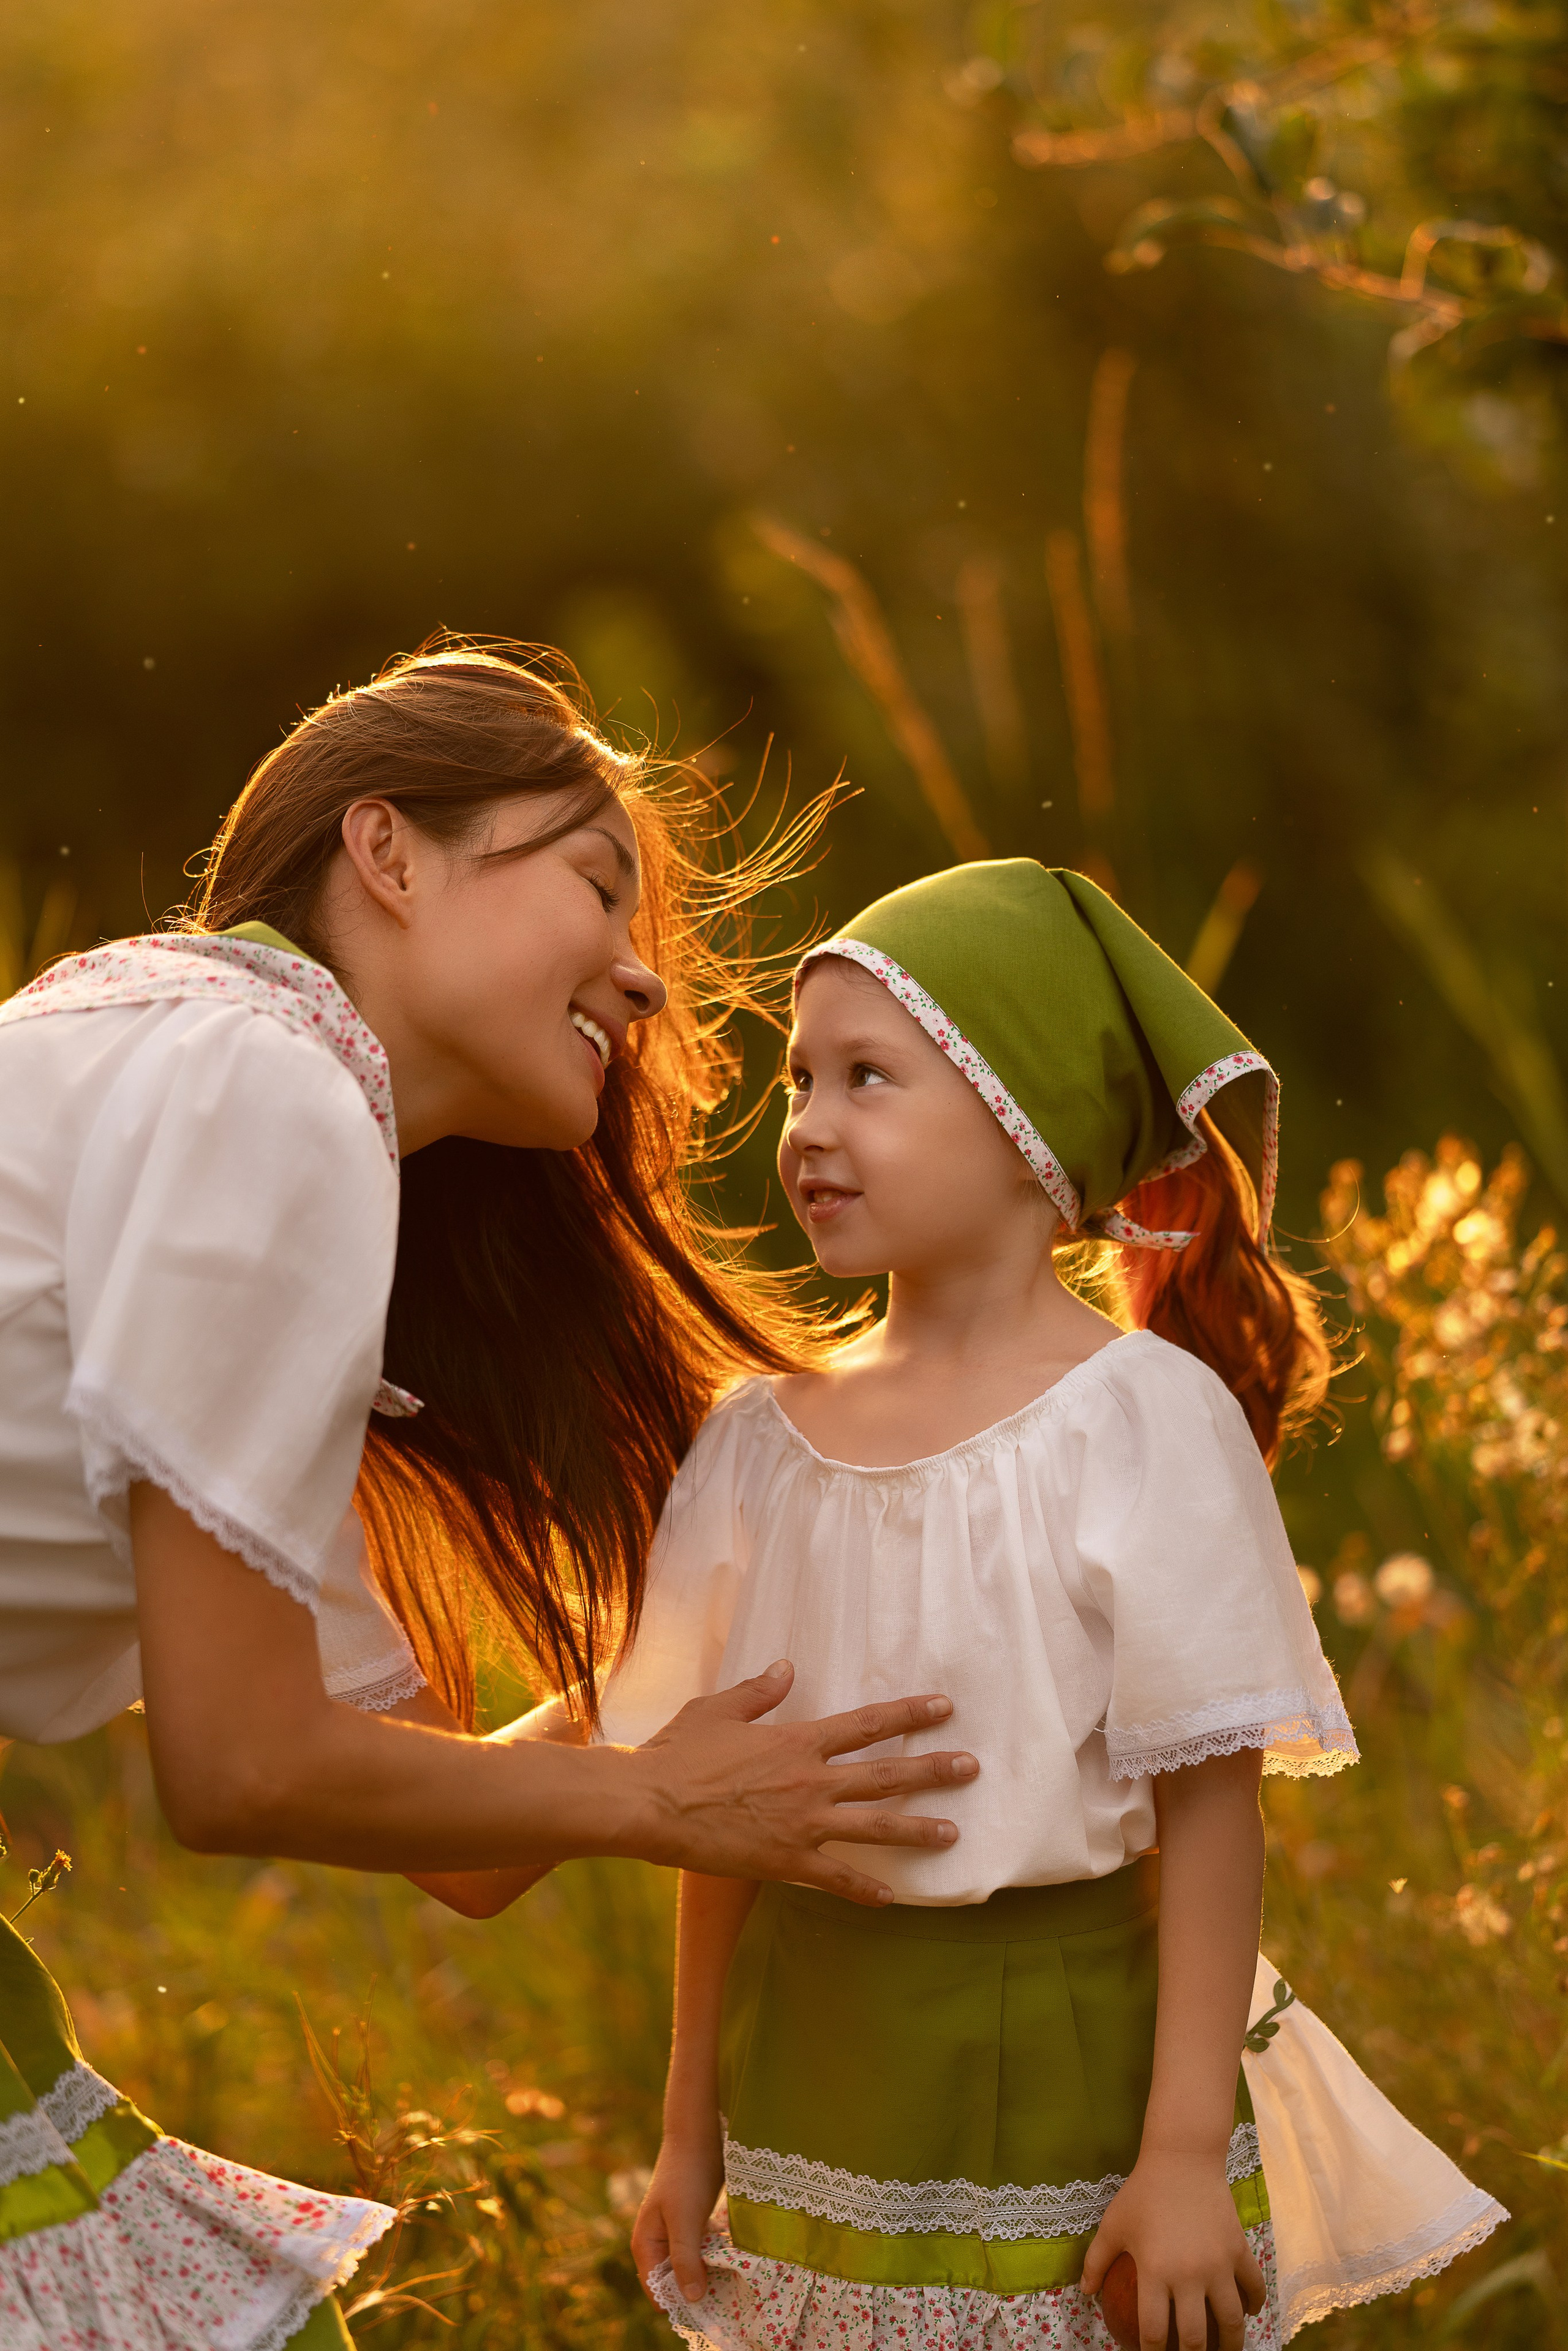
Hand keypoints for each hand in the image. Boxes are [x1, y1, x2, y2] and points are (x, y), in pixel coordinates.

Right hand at [632, 2130, 725, 2304]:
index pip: (657, 2292)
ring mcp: (674, 2234)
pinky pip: (700, 2253)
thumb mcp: (685, 2220)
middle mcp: (657, 2243)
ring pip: (689, 2268)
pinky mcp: (692, 2225)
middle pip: (673, 2283)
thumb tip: (691, 2300)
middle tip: (725, 2295)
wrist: (699, 2134)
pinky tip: (731, 2262)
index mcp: (645, 2245)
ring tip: (731, 2280)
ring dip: (707, 2275)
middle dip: (695, 2291)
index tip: (708, 2308)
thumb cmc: (687, 2176)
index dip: (679, 2303)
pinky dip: (712, 2259)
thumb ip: (685, 2259)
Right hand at [634, 1661, 978, 1904]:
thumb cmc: (678, 1752)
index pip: (867, 1724)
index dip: (909, 1713)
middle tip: (971, 1768)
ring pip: (874, 1827)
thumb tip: (787, 1668)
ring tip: (953, 1833)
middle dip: (933, 1770)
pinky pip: (835, 1879)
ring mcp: (802, 1824)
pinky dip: (864, 1889)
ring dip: (917, 1830)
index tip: (944, 1707)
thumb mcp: (718, 1709)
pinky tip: (891, 1899)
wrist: (649, 1803)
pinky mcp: (785, 1861)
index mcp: (797, 1740)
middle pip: (885, 1775)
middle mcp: (810, 1781)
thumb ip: (758, 1691)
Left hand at [1081, 2149, 1264, 2350]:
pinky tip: (1249, 2313)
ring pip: (1231, 2321)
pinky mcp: (1239, 2250)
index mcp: (1155, 2272)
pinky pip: (1253, 2287)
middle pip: (1195, 2337)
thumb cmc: (1143, 2192)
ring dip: (1231, 2345)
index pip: (1154, 2331)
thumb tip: (1085, 2292)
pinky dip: (1254, 2304)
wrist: (1182, 2159)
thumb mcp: (1113, 2224)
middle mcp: (1189, 2274)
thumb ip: (1096, 2260)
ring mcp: (1218, 2264)